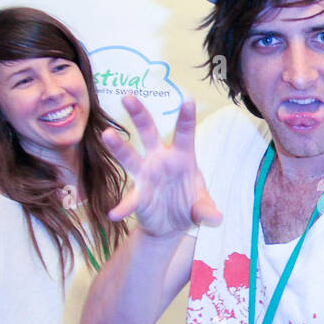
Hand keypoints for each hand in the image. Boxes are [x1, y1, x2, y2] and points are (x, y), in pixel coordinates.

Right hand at [103, 97, 221, 237]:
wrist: (172, 226)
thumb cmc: (189, 205)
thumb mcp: (202, 207)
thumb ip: (207, 211)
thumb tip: (216, 219)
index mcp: (182, 156)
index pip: (184, 133)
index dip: (186, 117)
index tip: (187, 100)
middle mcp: (160, 160)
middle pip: (149, 133)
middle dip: (139, 115)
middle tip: (128, 97)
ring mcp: (146, 176)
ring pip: (131, 156)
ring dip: (119, 146)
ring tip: (107, 135)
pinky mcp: (138, 196)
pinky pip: (129, 200)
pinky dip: (123, 207)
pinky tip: (114, 214)